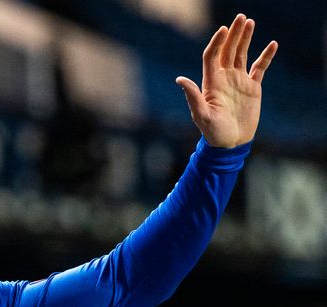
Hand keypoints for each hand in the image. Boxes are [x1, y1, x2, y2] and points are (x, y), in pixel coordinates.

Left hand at [176, 13, 277, 147]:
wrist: (230, 144)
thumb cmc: (212, 132)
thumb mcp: (201, 115)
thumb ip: (192, 96)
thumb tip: (180, 78)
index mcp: (211, 82)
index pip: (212, 56)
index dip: (217, 42)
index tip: (223, 30)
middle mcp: (224, 78)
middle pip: (228, 50)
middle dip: (233, 34)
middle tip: (241, 17)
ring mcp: (238, 81)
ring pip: (242, 54)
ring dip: (246, 39)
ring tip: (250, 22)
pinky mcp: (252, 87)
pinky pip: (260, 67)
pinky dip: (266, 56)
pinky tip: (272, 45)